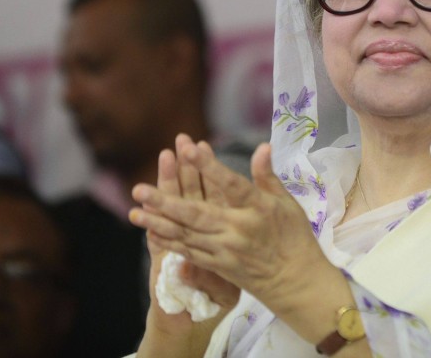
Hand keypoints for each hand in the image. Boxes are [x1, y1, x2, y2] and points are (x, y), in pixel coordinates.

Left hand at [131, 140, 332, 317]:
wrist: (296, 283)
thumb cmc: (295, 237)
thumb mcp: (288, 203)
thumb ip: (268, 177)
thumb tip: (262, 146)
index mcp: (257, 209)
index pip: (230, 184)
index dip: (209, 166)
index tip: (189, 149)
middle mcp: (238, 230)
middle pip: (196, 214)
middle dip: (165, 202)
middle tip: (139, 189)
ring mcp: (226, 251)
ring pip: (187, 235)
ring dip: (159, 223)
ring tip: (134, 213)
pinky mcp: (219, 267)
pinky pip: (190, 253)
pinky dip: (170, 244)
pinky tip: (151, 234)